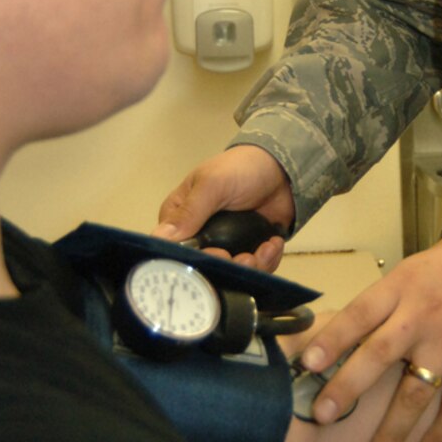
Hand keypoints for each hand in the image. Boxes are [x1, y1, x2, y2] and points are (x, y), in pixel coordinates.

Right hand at [156, 145, 294, 271]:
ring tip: (265, 250)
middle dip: (228, 266)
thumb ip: (189, 212)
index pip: (174, 250)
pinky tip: (272, 245)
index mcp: (179, 218)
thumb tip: (159, 238)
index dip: (194, 260)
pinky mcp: (248, 250)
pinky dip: (266, 261)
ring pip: (230, 272)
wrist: (282, 169)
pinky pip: (252, 269)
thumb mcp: (212, 185)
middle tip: (246, 256)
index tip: (218, 255)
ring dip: (251, 266)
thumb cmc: (241, 169)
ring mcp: (224, 245)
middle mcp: (198, 236)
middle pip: (205, 267)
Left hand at [297, 226, 441, 441]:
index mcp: (399, 289)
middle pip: (379, 354)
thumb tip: (337, 337)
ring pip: (418, 390)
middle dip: (349, 387)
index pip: (359, 314)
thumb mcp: (409, 272)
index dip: (333, 338)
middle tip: (323, 416)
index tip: (309, 364)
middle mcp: (421, 316)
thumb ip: (380, 304)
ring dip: (394, 428)